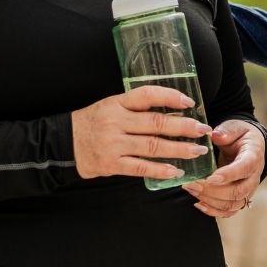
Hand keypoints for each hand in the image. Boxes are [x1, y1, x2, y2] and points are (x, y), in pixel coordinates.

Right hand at [71, 86, 214, 180]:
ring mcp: (113, 144)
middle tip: (203, 130)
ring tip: (197, 151)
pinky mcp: (111, 164)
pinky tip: (176, 171)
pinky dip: (160, 169)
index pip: (146, 95)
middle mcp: (116, 122)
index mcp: (116, 103)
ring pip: (152, 146)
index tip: (189, 102)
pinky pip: (141, 167)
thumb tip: (172, 112)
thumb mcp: (109, 106)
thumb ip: (135, 108)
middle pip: (155, 123)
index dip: (169, 97)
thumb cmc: (92, 123)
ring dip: (179, 149)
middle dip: (183, 127)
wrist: (63, 144)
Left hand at [183, 118, 265, 218]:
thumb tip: (215, 135)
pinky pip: (229, 211)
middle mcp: (253, 176)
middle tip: (193, 183)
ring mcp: (247, 189)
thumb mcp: (235, 127)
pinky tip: (198, 203)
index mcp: (253, 156)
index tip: (210, 177)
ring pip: (232, 204)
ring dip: (210, 200)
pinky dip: (213, 210)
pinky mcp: (239, 197)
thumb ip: (226, 131)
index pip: (245, 168)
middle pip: (237, 191)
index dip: (228, 175)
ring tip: (190, 189)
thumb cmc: (239, 135)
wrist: (248, 145)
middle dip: (213, 190)